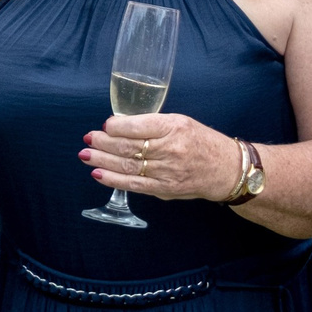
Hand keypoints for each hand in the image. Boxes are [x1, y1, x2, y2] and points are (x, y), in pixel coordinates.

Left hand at [82, 113, 241, 203]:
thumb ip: (152, 124)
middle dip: (103, 143)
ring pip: (128, 166)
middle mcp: (170, 149)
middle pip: (129, 147)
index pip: (139, 126)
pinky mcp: (164, 189)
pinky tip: (98, 174)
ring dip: (103, 161)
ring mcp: (167, 171)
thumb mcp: (180, 122)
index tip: (104, 126)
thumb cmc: (201, 141)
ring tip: (86, 155)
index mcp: (174, 127)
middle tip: (88, 139)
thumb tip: (118, 127)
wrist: (225, 169)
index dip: (117, 127)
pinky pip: (134, 184)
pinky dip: (114, 179)